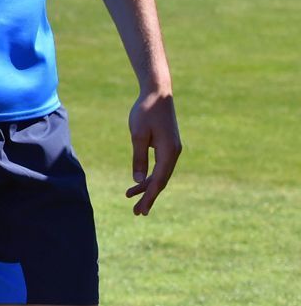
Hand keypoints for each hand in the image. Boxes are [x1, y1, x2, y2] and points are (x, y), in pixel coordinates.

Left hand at [125, 90, 180, 214]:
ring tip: (131, 197)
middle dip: (149, 196)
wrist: (158, 93)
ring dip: (147, 186)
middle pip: (161, 181)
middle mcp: (174, 153)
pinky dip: (150, 174)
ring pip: (160, 174)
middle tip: (137, 212)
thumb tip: (138, 180)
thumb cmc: (146, 111)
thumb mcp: (138, 135)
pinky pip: (160, 165)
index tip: (140, 210)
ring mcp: (172, 149)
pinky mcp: (168, 145)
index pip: (159, 181)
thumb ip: (139, 158)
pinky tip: (139, 181)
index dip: (149, 197)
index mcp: (169, 152)